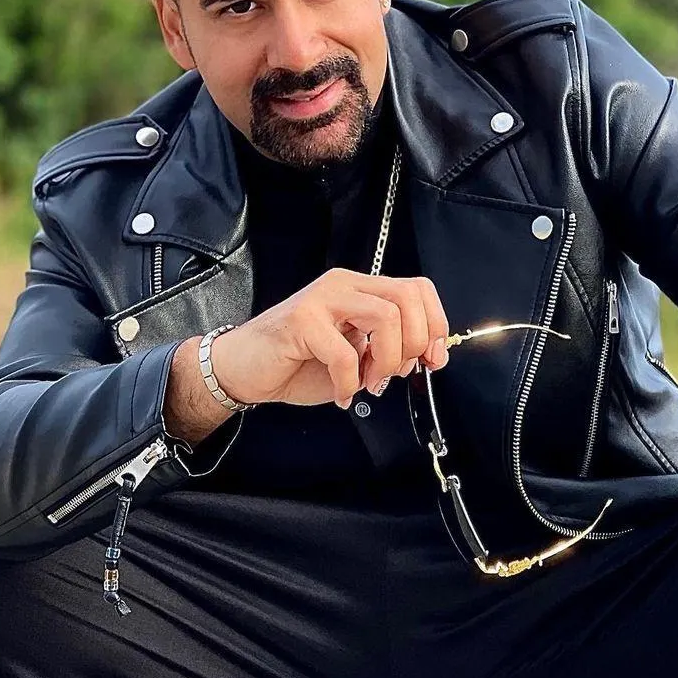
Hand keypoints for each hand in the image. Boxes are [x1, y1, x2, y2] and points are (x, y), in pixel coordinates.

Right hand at [211, 268, 448, 409]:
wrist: (243, 369)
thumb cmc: (296, 362)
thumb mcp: (354, 356)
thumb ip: (388, 351)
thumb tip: (425, 356)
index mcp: (360, 289)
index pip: (416, 288)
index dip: (434, 323)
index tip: (434, 358)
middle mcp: (343, 285)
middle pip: (406, 297)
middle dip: (414, 342)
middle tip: (396, 373)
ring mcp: (322, 299)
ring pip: (384, 316)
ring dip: (385, 361)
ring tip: (368, 383)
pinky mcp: (301, 320)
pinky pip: (344, 353)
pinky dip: (349, 382)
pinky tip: (341, 392)